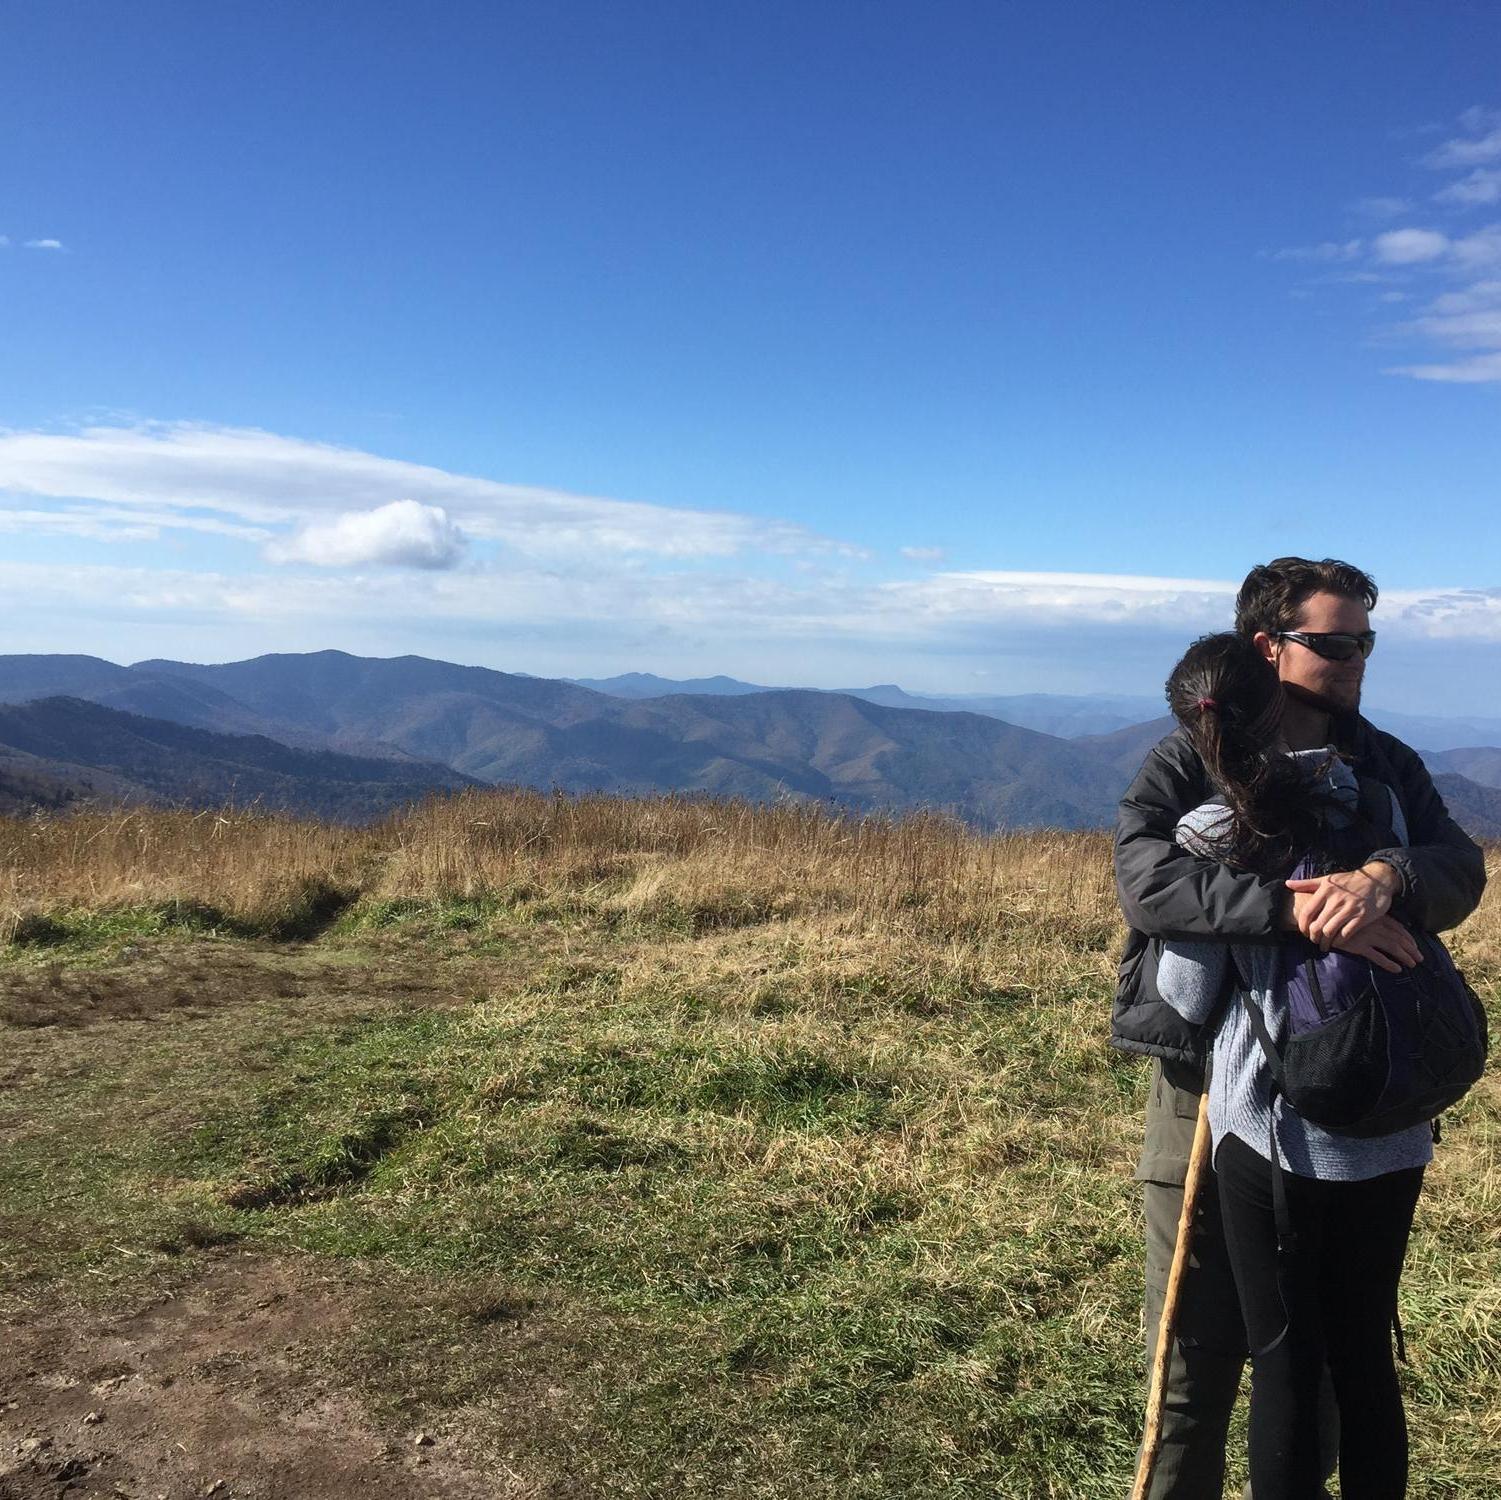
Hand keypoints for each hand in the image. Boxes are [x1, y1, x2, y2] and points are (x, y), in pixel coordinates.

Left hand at [1285, 863, 1399, 948]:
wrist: (1377, 880)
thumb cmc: (1349, 881)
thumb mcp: (1328, 879)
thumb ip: (1307, 884)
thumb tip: (1287, 884)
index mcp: (1325, 891)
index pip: (1307, 912)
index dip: (1302, 925)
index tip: (1303, 932)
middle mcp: (1335, 900)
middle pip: (1317, 925)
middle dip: (1313, 937)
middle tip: (1314, 941)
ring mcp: (1349, 909)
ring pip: (1330, 931)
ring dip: (1325, 942)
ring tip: (1324, 945)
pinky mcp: (1362, 917)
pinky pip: (1346, 934)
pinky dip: (1340, 941)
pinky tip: (1338, 943)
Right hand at [1330, 914, 1422, 973]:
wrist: (1318, 917)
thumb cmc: (1338, 915)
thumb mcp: (1357, 913)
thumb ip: (1370, 918)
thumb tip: (1383, 927)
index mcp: (1376, 917)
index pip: (1398, 928)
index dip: (1409, 938)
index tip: (1415, 946)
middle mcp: (1374, 925)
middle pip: (1399, 938)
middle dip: (1411, 949)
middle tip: (1420, 959)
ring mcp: (1367, 935)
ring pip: (1392, 947)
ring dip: (1404, 957)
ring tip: (1412, 965)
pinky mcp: (1358, 945)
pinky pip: (1378, 956)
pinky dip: (1389, 963)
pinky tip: (1397, 969)